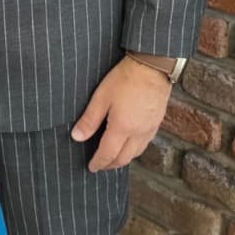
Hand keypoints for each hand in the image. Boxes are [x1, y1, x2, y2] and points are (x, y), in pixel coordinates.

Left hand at [71, 55, 171, 171]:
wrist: (153, 67)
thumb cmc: (126, 78)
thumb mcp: (101, 97)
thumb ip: (89, 119)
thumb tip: (77, 136)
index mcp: (122, 128)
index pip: (108, 154)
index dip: (98, 163)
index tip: (91, 167)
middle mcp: (138, 133)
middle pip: (123, 158)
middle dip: (110, 165)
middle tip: (100, 165)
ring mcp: (150, 129)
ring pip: (136, 153)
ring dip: (123, 159)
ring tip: (113, 159)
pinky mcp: (157, 123)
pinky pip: (145, 144)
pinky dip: (134, 150)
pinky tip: (129, 146)